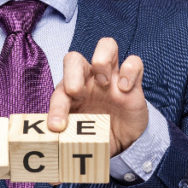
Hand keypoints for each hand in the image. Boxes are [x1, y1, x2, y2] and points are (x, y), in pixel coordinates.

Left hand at [47, 37, 147, 156]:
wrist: (123, 142)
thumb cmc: (96, 134)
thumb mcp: (80, 137)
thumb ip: (68, 135)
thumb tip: (52, 139)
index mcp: (71, 91)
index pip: (59, 90)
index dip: (56, 108)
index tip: (58, 126)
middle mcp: (89, 79)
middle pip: (74, 58)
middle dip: (72, 73)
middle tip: (77, 93)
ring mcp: (112, 77)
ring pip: (107, 45)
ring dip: (101, 60)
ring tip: (104, 82)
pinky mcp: (133, 82)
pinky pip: (134, 62)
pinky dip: (130, 71)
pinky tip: (125, 89)